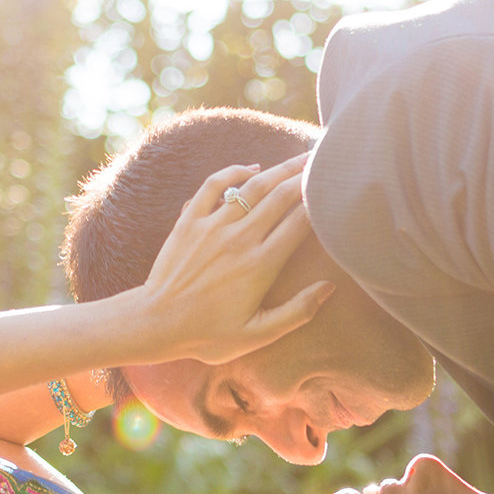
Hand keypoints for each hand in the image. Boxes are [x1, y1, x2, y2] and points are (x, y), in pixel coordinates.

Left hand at [130, 152, 331, 364]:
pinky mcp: (189, 221)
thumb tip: (329, 287)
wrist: (155, 323)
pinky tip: (252, 169)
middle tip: (327, 164)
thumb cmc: (207, 334)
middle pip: (281, 196)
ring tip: (300, 159)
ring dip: (279, 169)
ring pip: (253, 186)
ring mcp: (211, 226)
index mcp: (261, 265)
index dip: (322, 204)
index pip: (301, 222)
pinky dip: (234, 171)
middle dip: (307, 176)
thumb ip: (297, 312)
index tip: (337, 194)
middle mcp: (239, 239)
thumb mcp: (257, 334)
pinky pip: (213, 185)